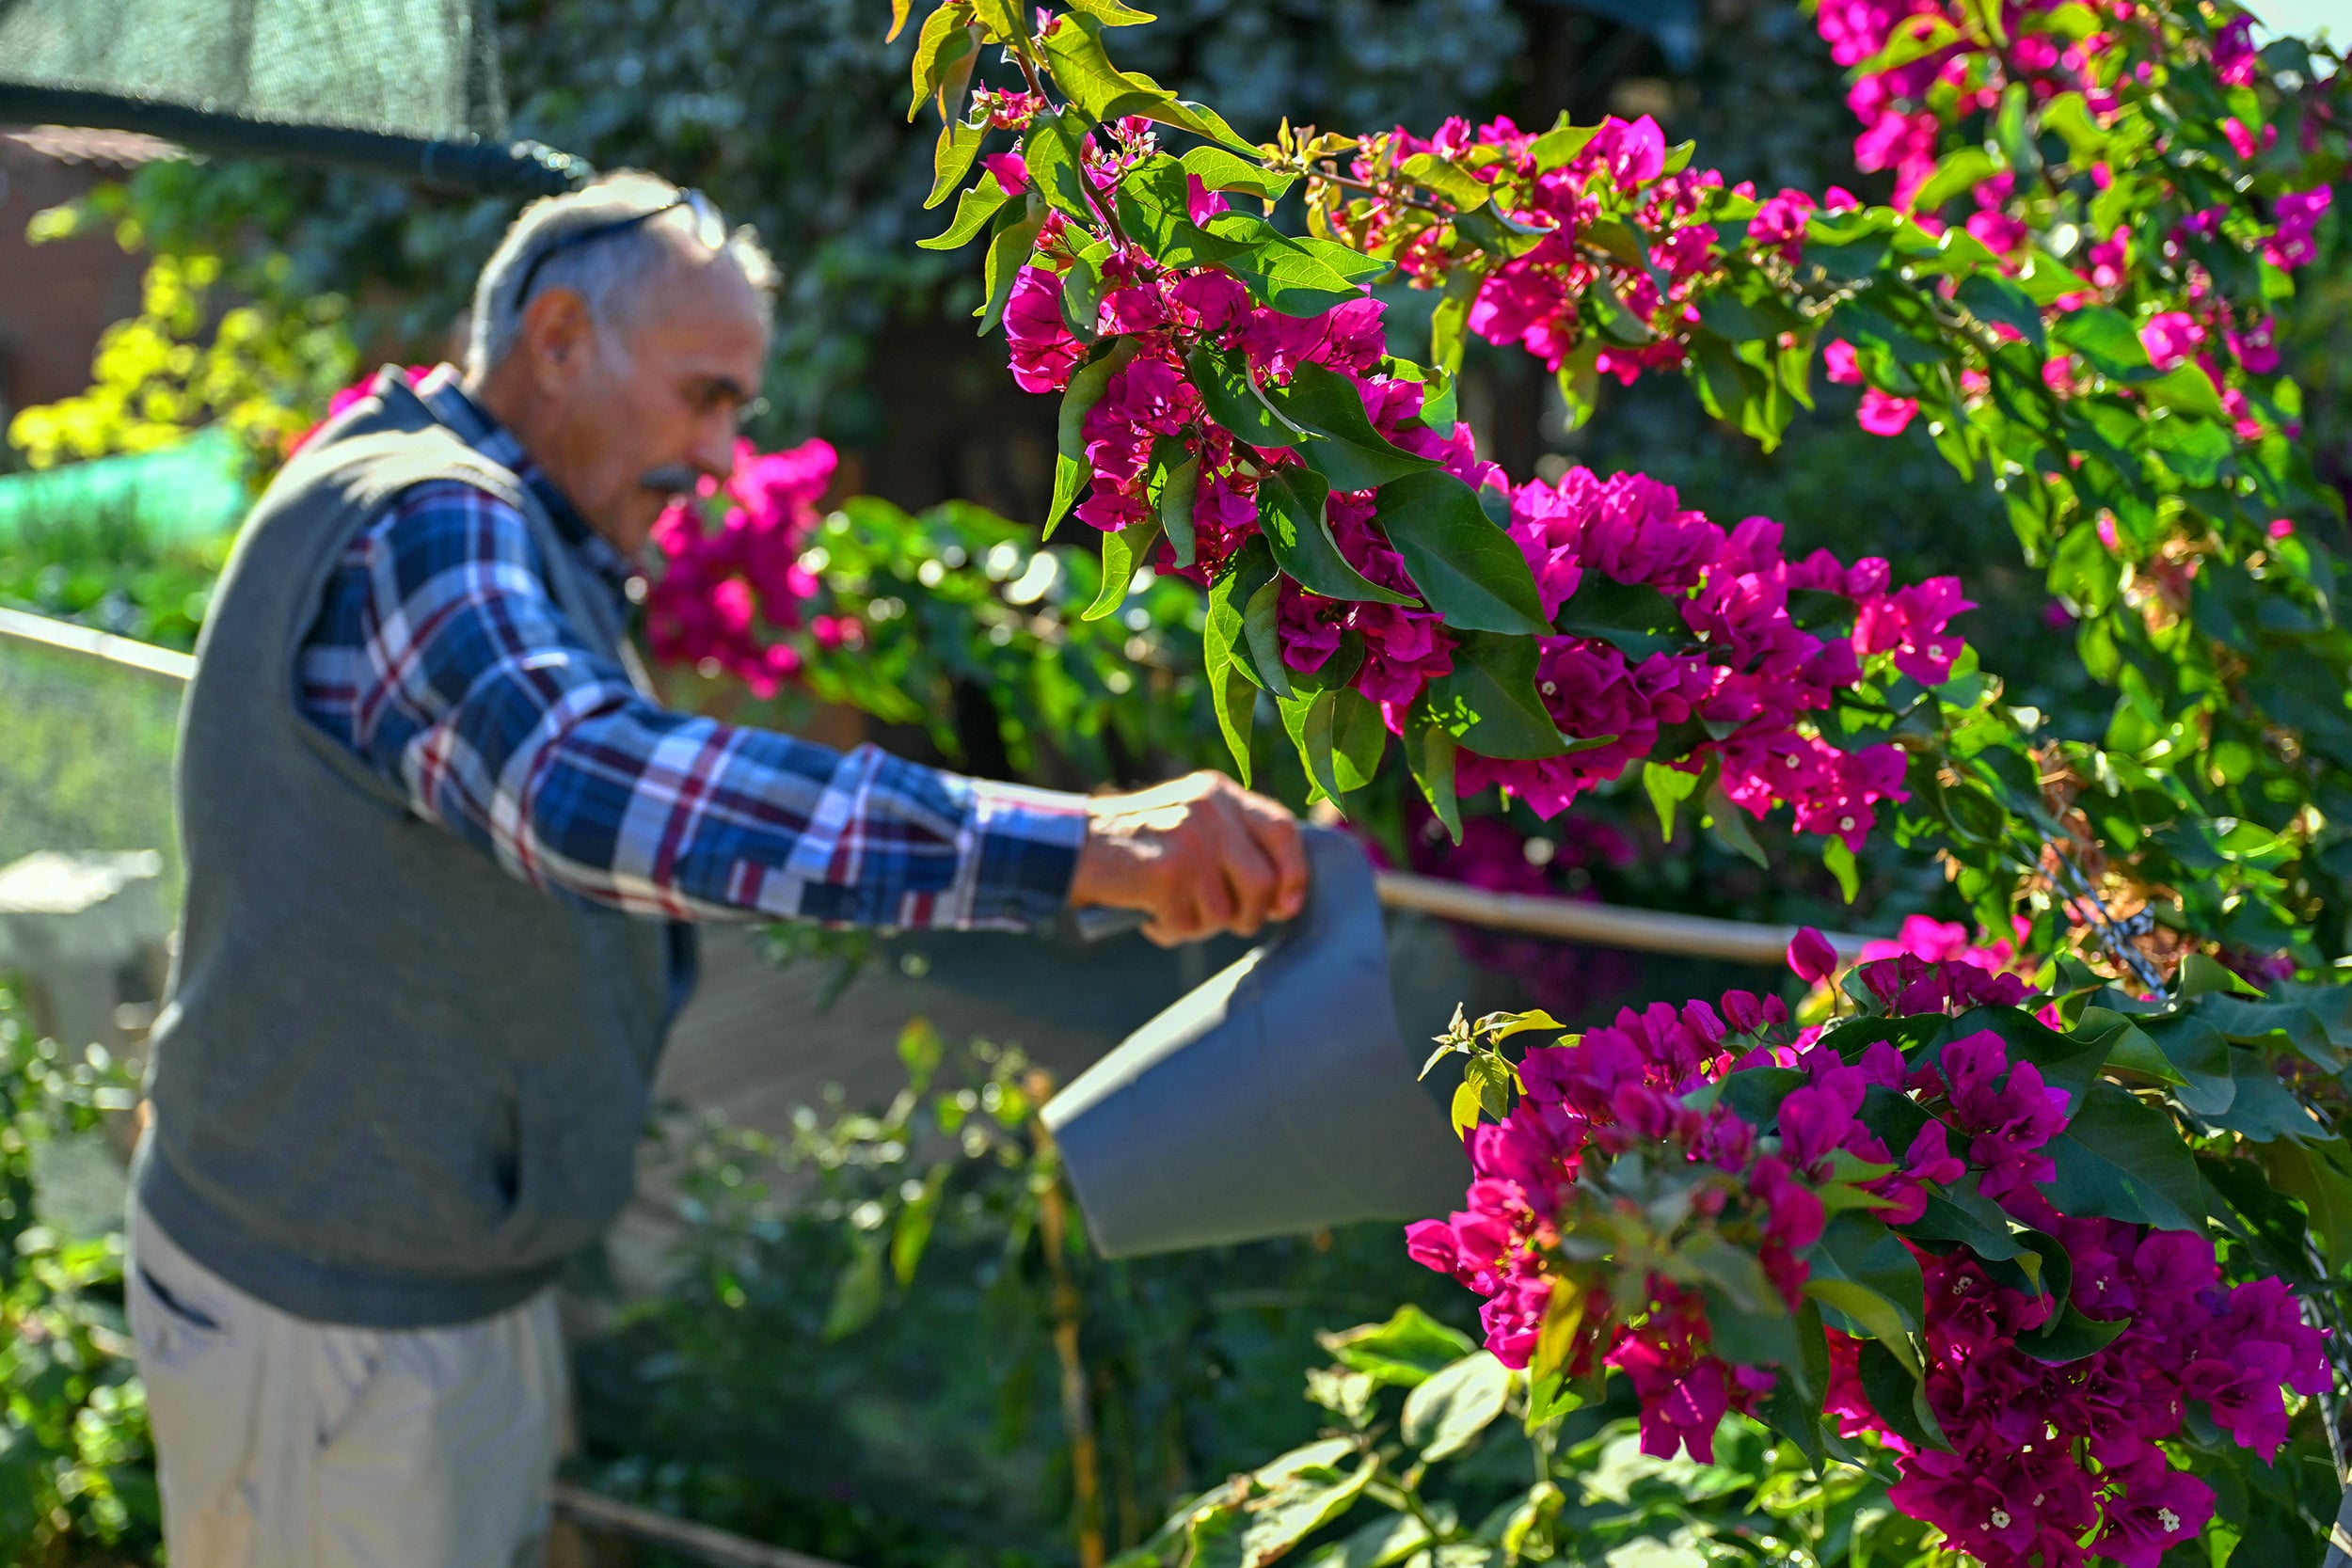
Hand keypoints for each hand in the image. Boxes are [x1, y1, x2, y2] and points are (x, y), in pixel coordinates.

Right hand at [1069, 771, 1307, 945]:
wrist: (1069, 844)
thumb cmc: (1133, 843)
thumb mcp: (1188, 819)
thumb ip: (1232, 842)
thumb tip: (1282, 895)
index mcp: (1219, 793)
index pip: (1283, 829)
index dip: (1294, 874)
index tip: (1287, 906)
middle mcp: (1209, 810)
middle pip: (1263, 882)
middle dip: (1247, 915)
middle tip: (1220, 920)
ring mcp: (1189, 840)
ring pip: (1225, 912)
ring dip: (1198, 926)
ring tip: (1169, 909)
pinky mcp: (1166, 873)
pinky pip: (1187, 925)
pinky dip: (1167, 931)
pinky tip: (1147, 913)